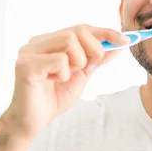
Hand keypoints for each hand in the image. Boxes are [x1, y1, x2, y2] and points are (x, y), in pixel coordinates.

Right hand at [0, 24, 128, 141]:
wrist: (33, 122)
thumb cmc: (53, 98)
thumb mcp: (82, 75)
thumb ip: (97, 59)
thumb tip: (119, 45)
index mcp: (50, 41)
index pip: (82, 28)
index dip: (105, 32)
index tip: (125, 40)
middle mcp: (38, 41)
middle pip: (78, 30)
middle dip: (93, 49)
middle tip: (87, 68)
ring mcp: (29, 51)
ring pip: (69, 40)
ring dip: (78, 62)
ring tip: (66, 77)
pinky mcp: (26, 65)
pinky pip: (59, 60)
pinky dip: (64, 73)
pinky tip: (54, 82)